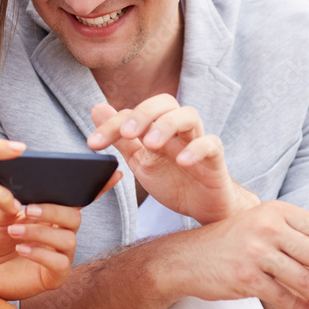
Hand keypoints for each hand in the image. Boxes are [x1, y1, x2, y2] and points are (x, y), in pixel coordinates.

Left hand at [0, 171, 120, 300]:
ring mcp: (62, 255)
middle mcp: (63, 233)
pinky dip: (40, 253)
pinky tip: (21, 248)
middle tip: (28, 209)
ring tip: (14, 230)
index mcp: (54, 214)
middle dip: (53, 211)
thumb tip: (16, 194)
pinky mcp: (56, 276)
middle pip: (74, 217)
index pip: (81, 199)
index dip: (100, 187)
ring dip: (40, 232)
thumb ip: (8, 202)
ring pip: (67, 239)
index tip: (114, 172)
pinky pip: (60, 263)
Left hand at [87, 95, 255, 223]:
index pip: (133, 113)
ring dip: (167, 125)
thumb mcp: (141, 161)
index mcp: (157, 128)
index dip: (111, 125)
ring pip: (189, 115)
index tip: (93, 144)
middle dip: (143, 113)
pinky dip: (196, 149)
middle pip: (165, 102)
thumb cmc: (173, 180)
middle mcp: (178, 129)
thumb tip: (97, 109)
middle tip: (127, 133)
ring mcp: (198, 140)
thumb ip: (121, 138)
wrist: (203, 206)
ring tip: (151, 144)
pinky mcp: (215, 158)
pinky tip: (181, 161)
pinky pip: (211, 144)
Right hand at [181, 201, 308, 308]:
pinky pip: (284, 296)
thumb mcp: (261, 224)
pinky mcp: (245, 276)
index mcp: (275, 211)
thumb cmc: (232, 243)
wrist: (187, 258)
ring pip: (305, 279)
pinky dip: (300, 306)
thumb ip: (294, 232)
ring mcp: (255, 252)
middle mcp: (266, 227)